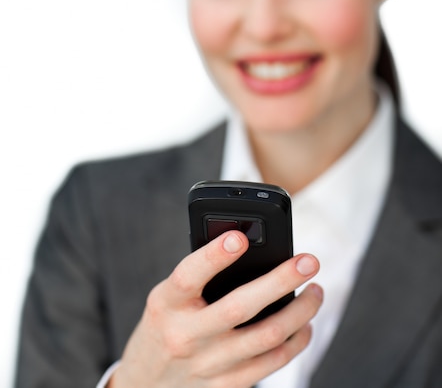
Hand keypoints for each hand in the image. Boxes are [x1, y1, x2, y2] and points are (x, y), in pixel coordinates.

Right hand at [110, 231, 321, 387]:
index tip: (239, 238)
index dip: (214, 256)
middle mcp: (185, 335)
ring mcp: (207, 365)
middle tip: (309, 261)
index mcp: (165, 303)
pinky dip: (294, 341)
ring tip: (316, 290)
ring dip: (300, 311)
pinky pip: (271, 363)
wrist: (145, 386)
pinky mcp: (226, 386)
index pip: (189, 275)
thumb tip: (248, 245)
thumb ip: (199, 276)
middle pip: (239, 307)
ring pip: (266, 337)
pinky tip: (304, 324)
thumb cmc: (164, 326)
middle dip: (280, 281)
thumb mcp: (167, 297)